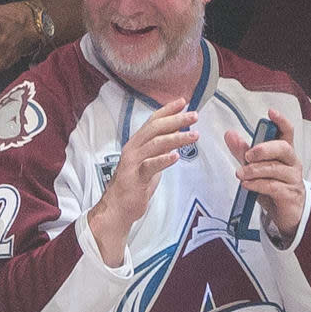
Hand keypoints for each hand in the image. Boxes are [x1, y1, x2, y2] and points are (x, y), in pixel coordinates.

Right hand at [91, 102, 197, 251]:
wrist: (116, 210)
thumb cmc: (133, 187)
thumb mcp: (149, 162)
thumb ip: (160, 148)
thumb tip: (176, 133)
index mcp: (136, 144)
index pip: (152, 122)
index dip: (167, 110)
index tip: (183, 102)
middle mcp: (133, 150)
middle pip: (155, 129)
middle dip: (176, 120)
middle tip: (194, 116)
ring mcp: (132, 163)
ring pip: (155, 144)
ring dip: (177, 138)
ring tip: (194, 136)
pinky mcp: (134, 178)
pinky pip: (150, 166)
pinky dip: (163, 160)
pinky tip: (176, 156)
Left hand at [229, 106, 307, 247]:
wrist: (286, 213)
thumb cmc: (273, 187)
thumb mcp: (255, 168)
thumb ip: (243, 152)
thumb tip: (230, 134)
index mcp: (284, 153)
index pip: (287, 132)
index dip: (281, 121)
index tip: (270, 113)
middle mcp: (291, 163)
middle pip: (283, 148)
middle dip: (265, 148)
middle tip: (248, 154)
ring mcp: (292, 179)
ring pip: (277, 168)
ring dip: (256, 169)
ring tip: (240, 173)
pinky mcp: (289, 195)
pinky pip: (274, 187)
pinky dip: (258, 184)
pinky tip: (246, 185)